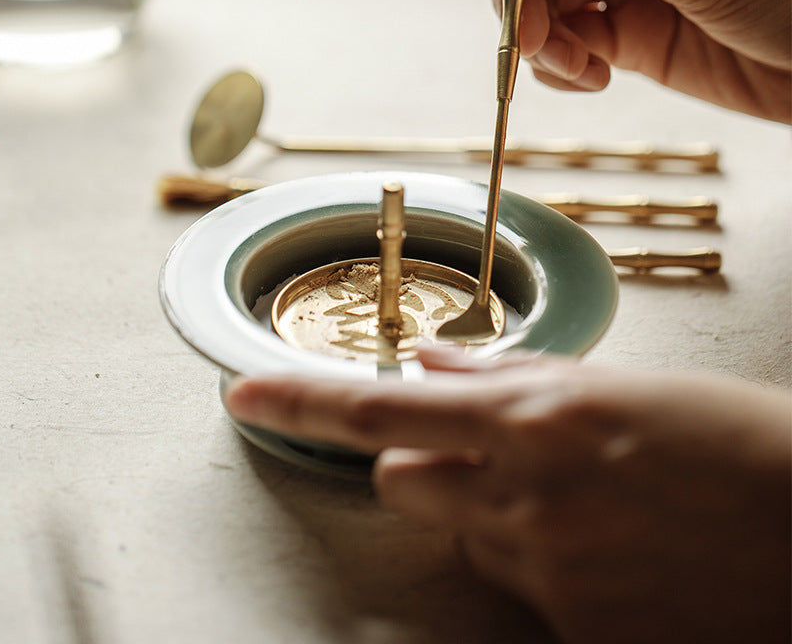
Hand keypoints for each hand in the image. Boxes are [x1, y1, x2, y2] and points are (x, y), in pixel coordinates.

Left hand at [225, 348, 790, 643]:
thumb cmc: (733, 440)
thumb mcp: (618, 387)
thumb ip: (512, 376)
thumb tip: (435, 361)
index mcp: (534, 418)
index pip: (380, 406)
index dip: (301, 399)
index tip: (245, 392)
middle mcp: (527, 497)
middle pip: (405, 478)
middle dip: (428, 460)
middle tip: (490, 450)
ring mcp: (550, 574)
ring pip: (466, 535)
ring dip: (493, 512)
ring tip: (580, 499)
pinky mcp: (580, 635)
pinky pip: (523, 590)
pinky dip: (545, 564)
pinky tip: (611, 547)